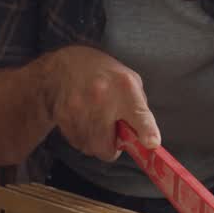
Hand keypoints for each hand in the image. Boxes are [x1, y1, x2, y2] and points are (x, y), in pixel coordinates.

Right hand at [41, 45, 160, 160]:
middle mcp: (101, 98)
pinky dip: (82, 137)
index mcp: (125, 88)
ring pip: (90, 148)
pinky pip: (77, 142)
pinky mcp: (62, 116)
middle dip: (111, 146)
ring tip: (96, 123)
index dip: (146, 132)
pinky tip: (83, 120)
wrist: (65, 64)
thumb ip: (140, 111)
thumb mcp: (131, 83)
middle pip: (107, 148)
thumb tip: (148, 138)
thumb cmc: (104, 75)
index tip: (151, 143)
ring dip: (96, 142)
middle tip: (112, 133)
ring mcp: (79, 108)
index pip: (139, 116)